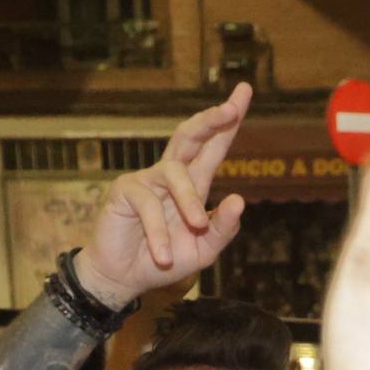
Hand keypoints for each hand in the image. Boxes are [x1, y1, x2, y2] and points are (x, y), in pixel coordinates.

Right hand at [73, 83, 252, 305]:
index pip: (214, 146)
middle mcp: (171, 175)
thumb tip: (239, 199)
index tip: (244, 91)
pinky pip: (149, 205)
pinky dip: (159, 232)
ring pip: (176, 174)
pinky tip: (163, 255)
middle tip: (230, 110)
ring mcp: (146, 179)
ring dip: (190, 201)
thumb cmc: (167, 260)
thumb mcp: (205, 249)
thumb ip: (224, 228)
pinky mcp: (124, 190)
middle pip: (190, 136)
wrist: (127, 278)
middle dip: (211, 120)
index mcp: (194, 184)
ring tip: (198, 227)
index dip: (228, 121)